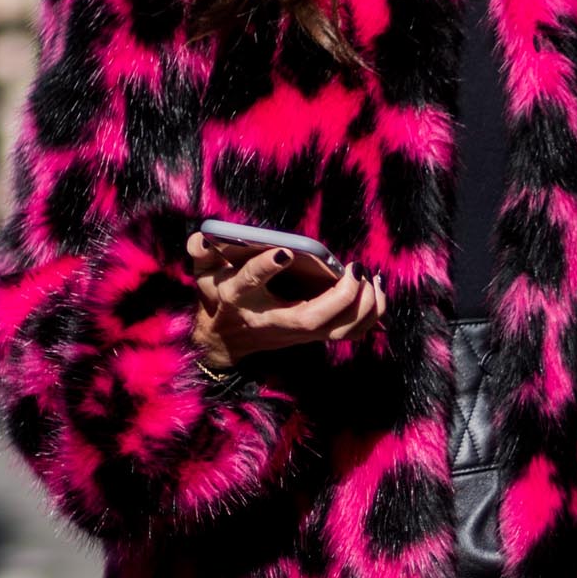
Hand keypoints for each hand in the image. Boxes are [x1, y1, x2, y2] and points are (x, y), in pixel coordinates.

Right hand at [185, 231, 385, 369]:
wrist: (226, 340)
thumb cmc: (219, 299)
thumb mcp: (203, 274)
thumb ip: (200, 252)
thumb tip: (203, 237)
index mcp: (240, 299)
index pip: (249, 283)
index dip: (264, 268)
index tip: (282, 252)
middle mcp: (271, 320)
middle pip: (309, 320)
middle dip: (339, 297)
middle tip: (356, 268)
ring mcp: (296, 333)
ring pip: (337, 332)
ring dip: (362, 309)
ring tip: (373, 278)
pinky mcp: (313, 336)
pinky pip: (349, 333)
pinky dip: (370, 315)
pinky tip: (376, 289)